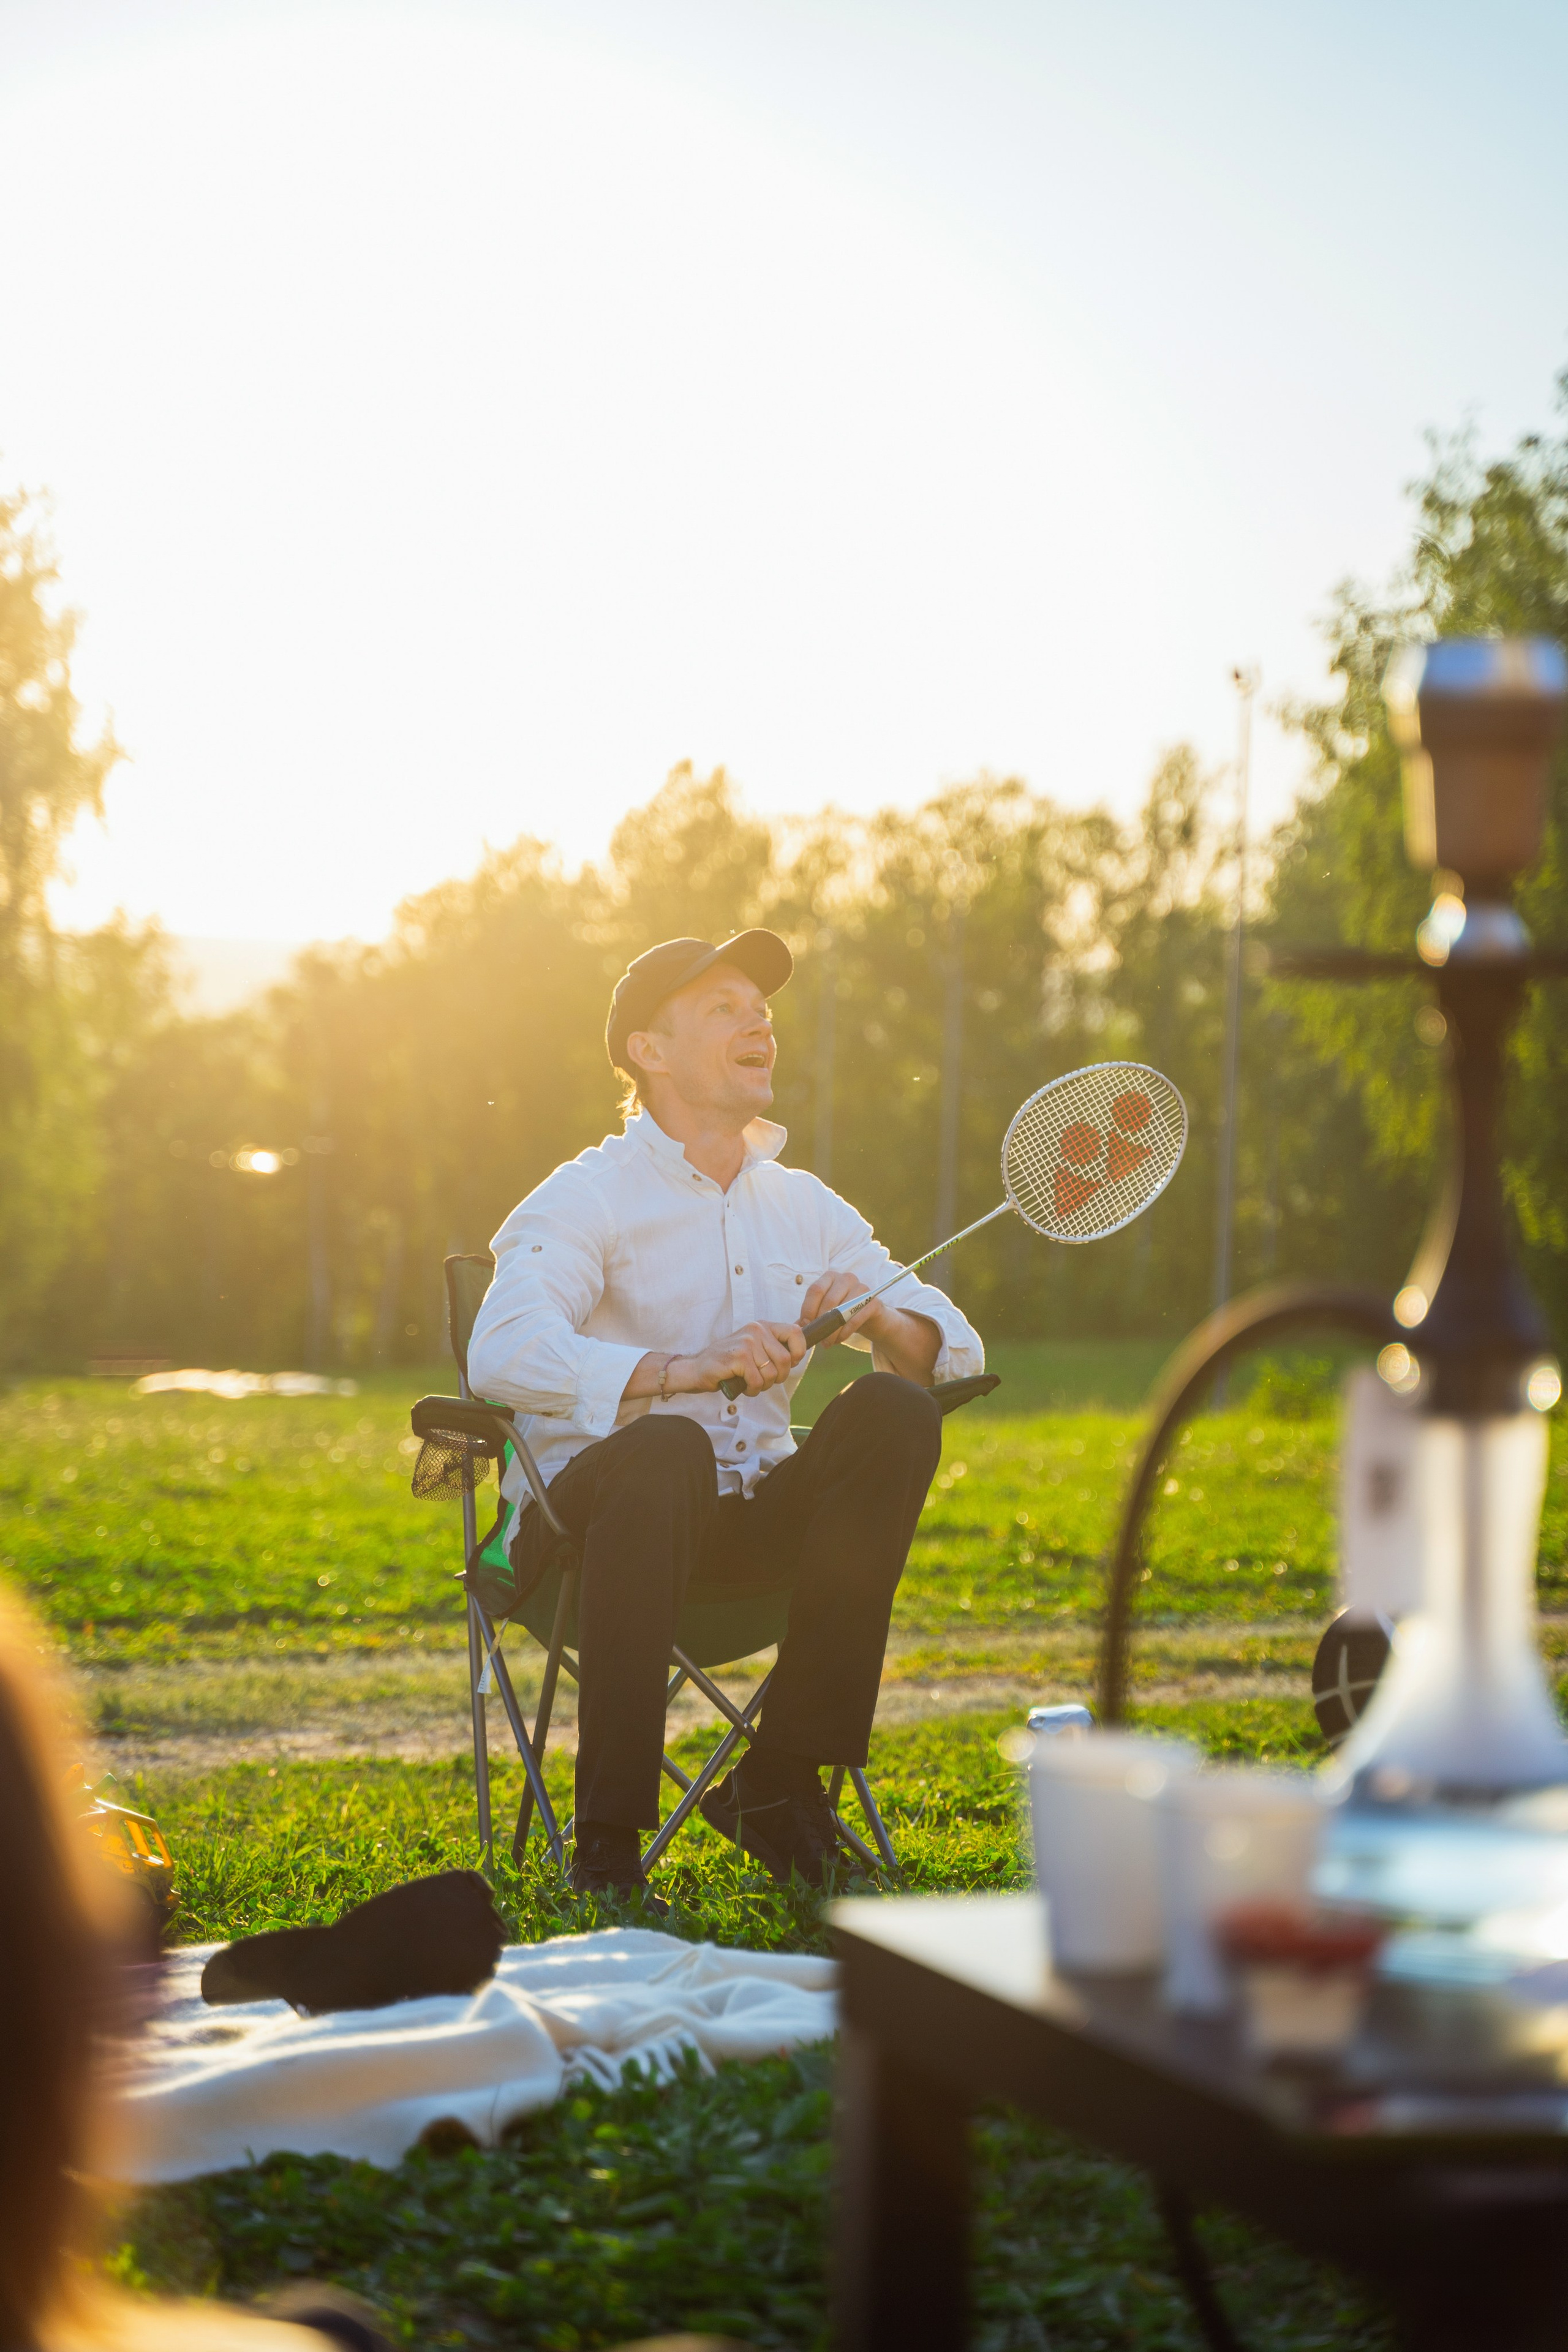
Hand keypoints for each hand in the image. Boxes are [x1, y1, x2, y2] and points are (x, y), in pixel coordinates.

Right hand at [672, 1320, 805, 1397]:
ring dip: (762, 1385)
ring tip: (749, 1381)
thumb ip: (774, 1346)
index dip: (798, 1352)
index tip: (789, 1363)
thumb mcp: (754, 1347)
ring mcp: (747, 1343)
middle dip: (778, 1377)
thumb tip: (800, 1348)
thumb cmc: (729, 1362)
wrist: (698, 1368)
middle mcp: (756, 1330)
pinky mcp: (738, 1358)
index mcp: (762, 1326)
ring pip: (772, 1374)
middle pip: (786, 1360)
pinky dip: (751, 1389)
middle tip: (762, 1379)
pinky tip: (741, 1385)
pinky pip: (757, 1381)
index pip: (795, 1333)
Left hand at [799, 1270, 879, 1346]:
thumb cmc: (842, 1313)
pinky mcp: (873, 1302)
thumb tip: (796, 1327)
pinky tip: (839, 1340)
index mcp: (830, 1277)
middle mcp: (846, 1278)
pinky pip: (856, 1319)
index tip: (805, 1326)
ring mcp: (862, 1288)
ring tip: (827, 1343)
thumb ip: (810, 1317)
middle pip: (829, 1300)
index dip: (808, 1309)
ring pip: (842, 1311)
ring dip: (832, 1331)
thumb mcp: (825, 1312)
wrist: (869, 1317)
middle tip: (817, 1339)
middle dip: (820, 1323)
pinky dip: (845, 1332)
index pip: (815, 1290)